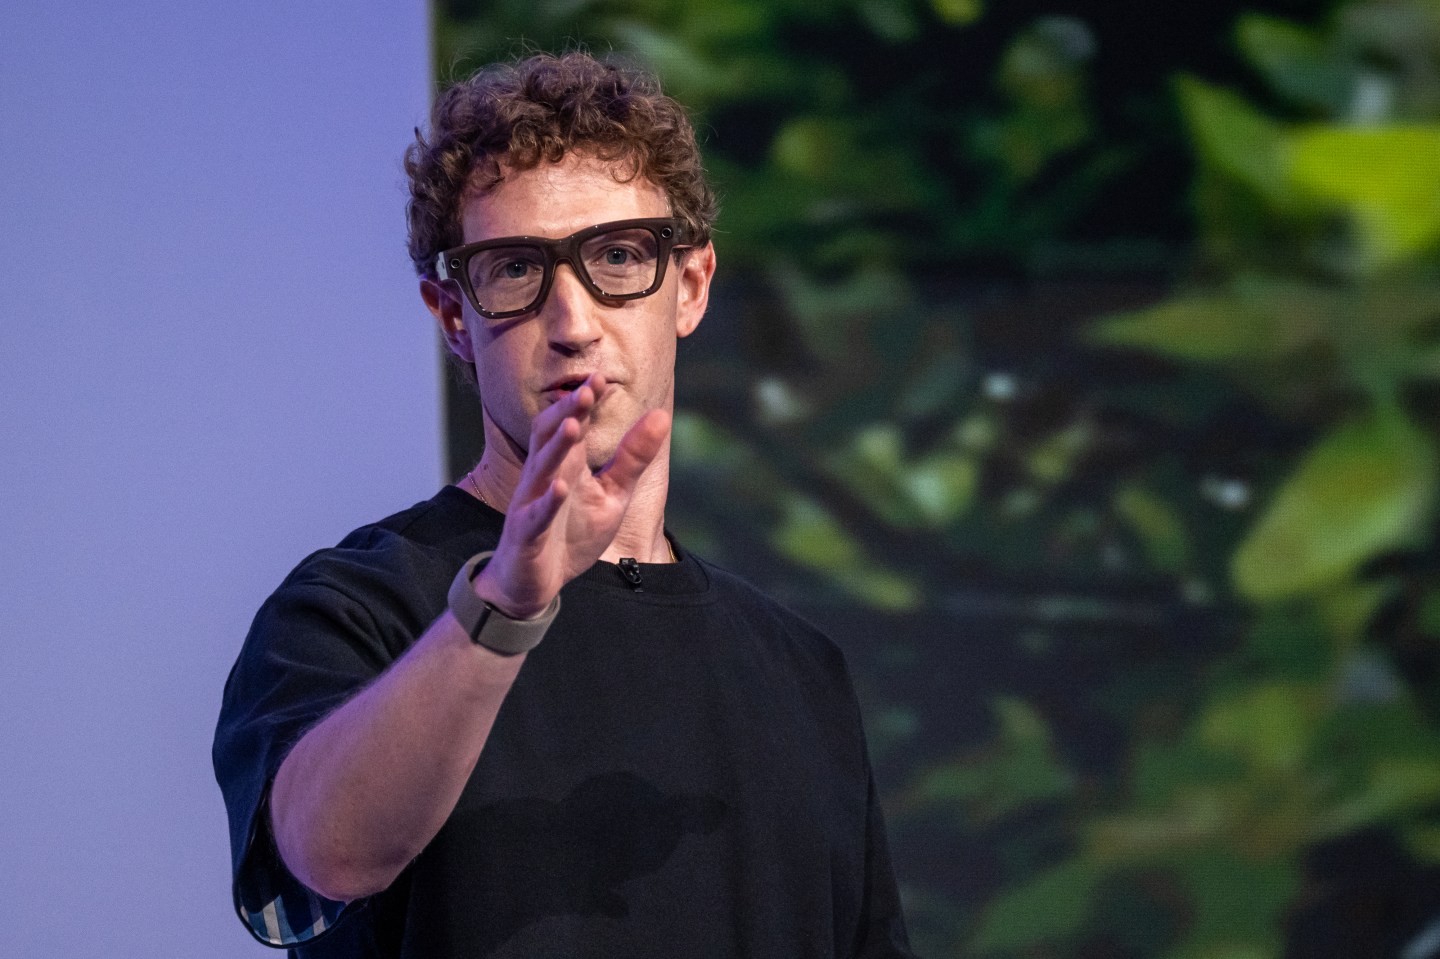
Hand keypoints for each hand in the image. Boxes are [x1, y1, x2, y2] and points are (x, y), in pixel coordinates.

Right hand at [473, 374, 668, 618]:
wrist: (536, 583)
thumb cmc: (571, 534)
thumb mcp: (612, 494)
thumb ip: (632, 458)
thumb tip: (661, 416)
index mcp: (566, 465)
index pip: (572, 423)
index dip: (585, 401)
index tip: (602, 377)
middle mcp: (545, 477)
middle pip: (550, 435)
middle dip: (567, 411)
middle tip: (587, 388)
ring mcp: (532, 504)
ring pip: (541, 468)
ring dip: (556, 446)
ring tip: (572, 424)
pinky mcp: (527, 533)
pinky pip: (537, 515)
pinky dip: (549, 501)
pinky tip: (562, 488)